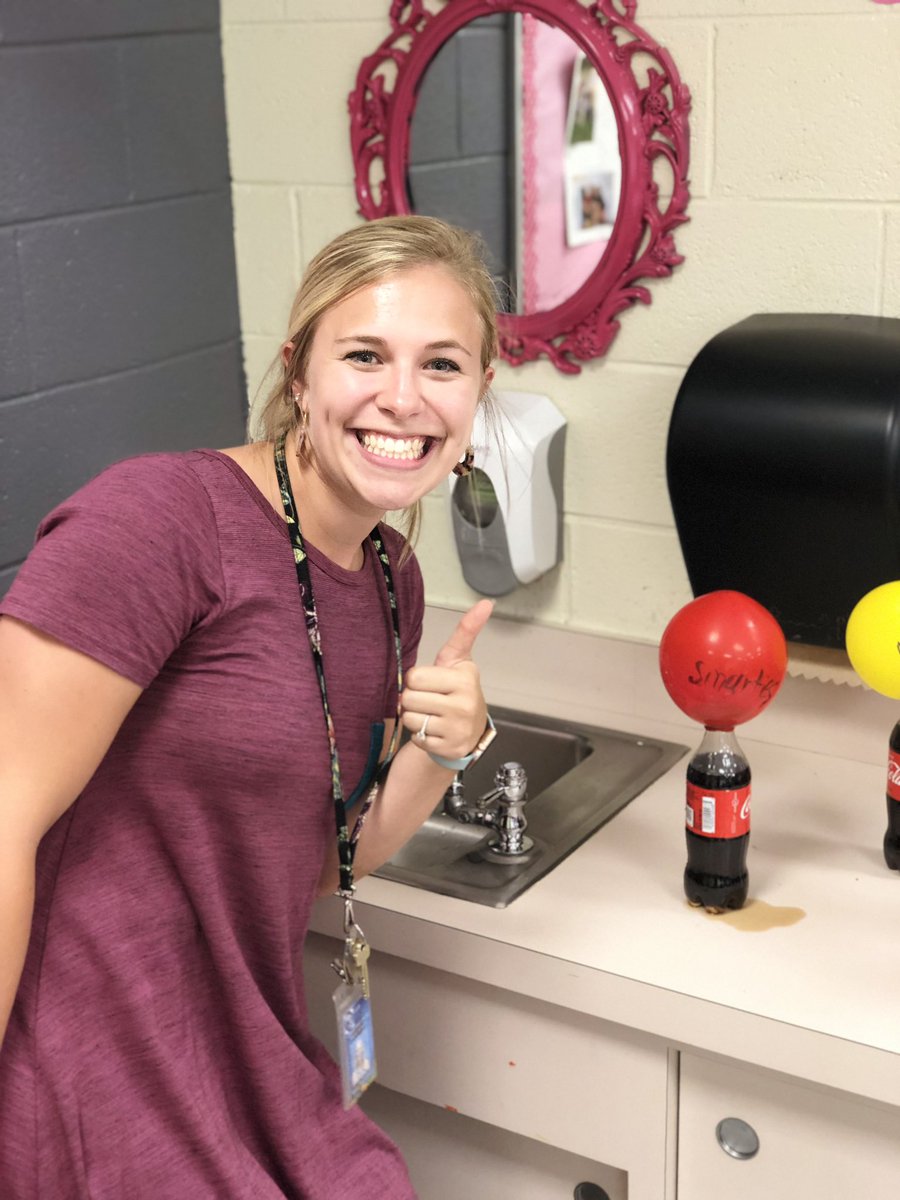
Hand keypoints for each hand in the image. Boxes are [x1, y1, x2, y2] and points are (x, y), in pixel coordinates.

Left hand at [401, 600, 492, 761]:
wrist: (467, 731)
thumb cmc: (456, 690)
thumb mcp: (459, 659)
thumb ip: (466, 631)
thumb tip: (486, 603)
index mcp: (464, 679)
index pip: (415, 677)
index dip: (417, 680)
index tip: (432, 683)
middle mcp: (464, 705)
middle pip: (409, 698)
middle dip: (413, 699)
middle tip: (429, 700)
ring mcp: (456, 729)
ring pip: (410, 719)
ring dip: (415, 718)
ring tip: (431, 716)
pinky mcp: (447, 748)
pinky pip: (416, 737)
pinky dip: (420, 735)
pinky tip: (434, 731)